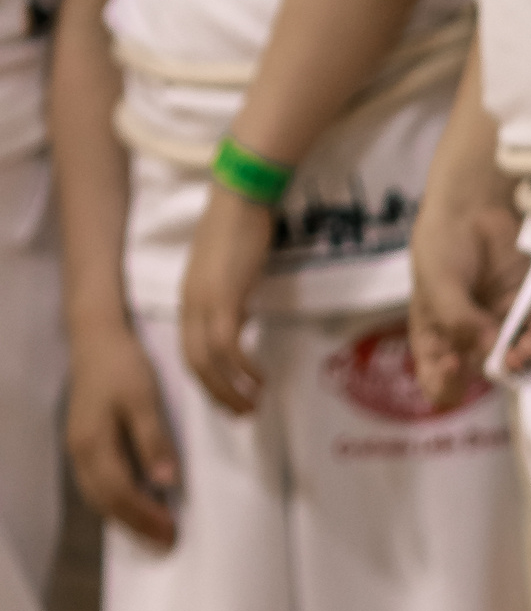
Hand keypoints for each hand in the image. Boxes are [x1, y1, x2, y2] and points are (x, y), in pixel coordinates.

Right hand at [66, 325, 179, 546]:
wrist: (97, 342)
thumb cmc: (123, 367)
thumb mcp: (144, 400)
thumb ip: (153, 441)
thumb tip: (165, 481)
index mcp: (93, 442)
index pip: (119, 492)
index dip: (145, 516)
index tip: (170, 532)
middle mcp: (79, 451)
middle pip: (106, 502)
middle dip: (136, 526)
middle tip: (167, 543)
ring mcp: (78, 449)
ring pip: (98, 496)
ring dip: (125, 518)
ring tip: (154, 533)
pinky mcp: (83, 445)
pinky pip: (96, 484)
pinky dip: (115, 502)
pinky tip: (136, 508)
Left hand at [178, 187, 273, 414]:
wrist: (241, 196)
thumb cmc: (240, 224)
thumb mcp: (230, 269)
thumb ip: (231, 295)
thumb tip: (243, 317)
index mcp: (189, 298)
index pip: (189, 351)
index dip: (207, 380)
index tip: (228, 397)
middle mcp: (190, 304)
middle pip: (194, 364)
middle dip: (217, 395)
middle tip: (241, 414)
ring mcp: (204, 302)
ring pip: (208, 362)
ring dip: (230, 389)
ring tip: (253, 405)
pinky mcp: (224, 298)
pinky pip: (227, 346)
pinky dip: (242, 368)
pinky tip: (260, 377)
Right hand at [410, 181, 526, 410]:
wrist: (474, 203)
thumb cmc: (443, 241)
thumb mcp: (438, 283)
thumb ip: (459, 320)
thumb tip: (489, 347)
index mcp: (433, 331)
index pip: (434, 373)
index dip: (444, 382)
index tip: (452, 368)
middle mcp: (464, 332)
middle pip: (478, 368)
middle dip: (491, 369)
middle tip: (503, 360)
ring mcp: (494, 319)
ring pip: (509, 354)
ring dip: (519, 357)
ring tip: (523, 348)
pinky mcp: (522, 305)